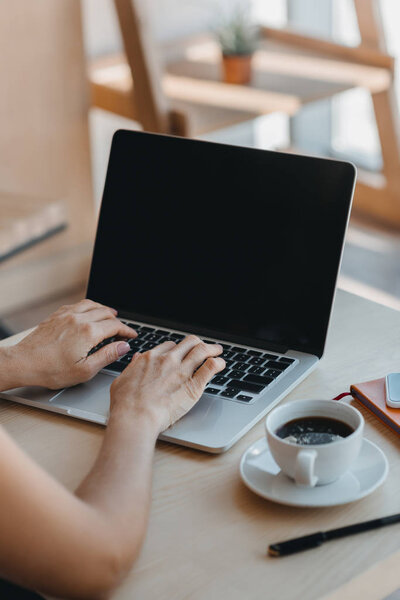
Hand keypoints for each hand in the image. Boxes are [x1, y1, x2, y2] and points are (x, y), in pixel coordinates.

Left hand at [8, 300, 136, 388]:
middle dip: (118, 320)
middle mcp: (79, 319)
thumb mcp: (85, 370)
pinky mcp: (57, 315)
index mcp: (89, 333)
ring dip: (104, 309)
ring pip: (92, 304)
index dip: (127, 330)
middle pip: (106, 313)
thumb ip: (107, 356)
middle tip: (123, 328)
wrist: (24, 362)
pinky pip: (77, 304)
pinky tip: (88, 312)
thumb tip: (123, 346)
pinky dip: (88, 306)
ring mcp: (67, 315)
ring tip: (110, 315)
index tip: (132, 335)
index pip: (115, 326)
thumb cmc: (52, 370)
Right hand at [110, 335, 224, 432]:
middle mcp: (168, 360)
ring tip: (217, 350)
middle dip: (197, 343)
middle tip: (203, 347)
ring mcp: (182, 371)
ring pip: (202, 350)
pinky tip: (220, 364)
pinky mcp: (193, 385)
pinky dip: (218, 363)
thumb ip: (132, 367)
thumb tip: (136, 359)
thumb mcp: (122, 380)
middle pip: (188, 342)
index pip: (170, 346)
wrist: (136, 416)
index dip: (177, 349)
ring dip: (212, 348)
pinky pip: (210, 367)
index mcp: (150, 358)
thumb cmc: (125, 404)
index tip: (181, 353)